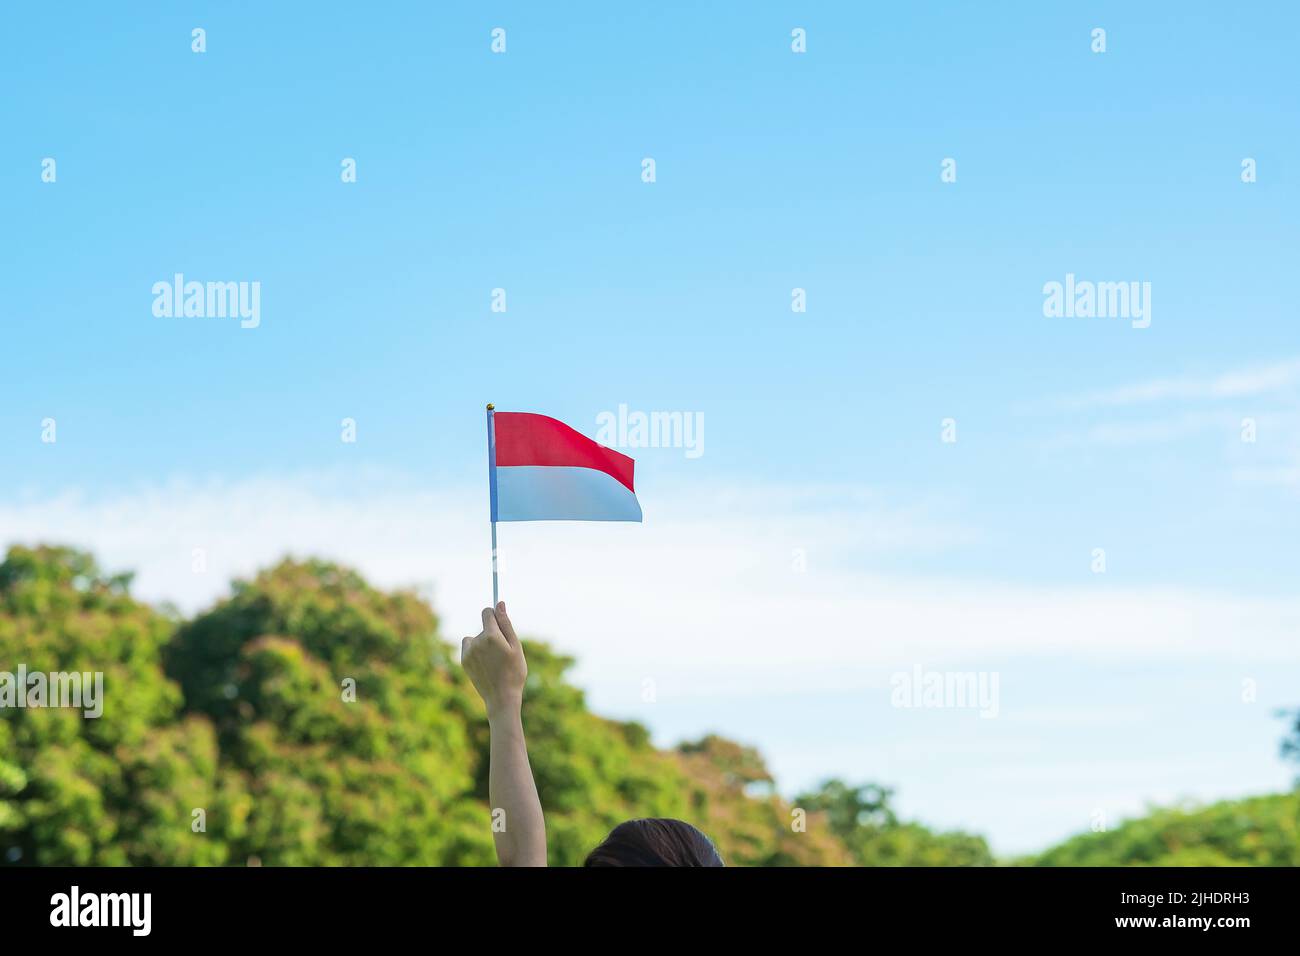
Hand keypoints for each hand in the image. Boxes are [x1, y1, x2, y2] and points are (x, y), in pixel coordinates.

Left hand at [461, 602, 526, 719]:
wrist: (501, 697)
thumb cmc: (514, 672)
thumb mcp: (515, 646)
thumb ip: (506, 624)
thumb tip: (499, 603)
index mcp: (491, 636)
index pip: (487, 612)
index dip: (495, 615)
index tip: (500, 622)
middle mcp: (476, 641)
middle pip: (484, 627)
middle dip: (493, 633)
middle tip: (503, 653)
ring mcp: (468, 652)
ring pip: (476, 637)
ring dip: (483, 642)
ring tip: (494, 660)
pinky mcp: (464, 661)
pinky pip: (469, 647)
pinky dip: (476, 651)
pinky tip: (486, 664)